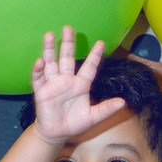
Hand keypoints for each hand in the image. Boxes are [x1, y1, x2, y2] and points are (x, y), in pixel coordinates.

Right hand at [31, 27, 125, 145]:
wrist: (56, 134)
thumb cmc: (74, 124)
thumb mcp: (93, 117)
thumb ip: (106, 109)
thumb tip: (123, 103)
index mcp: (80, 84)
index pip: (89, 67)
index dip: (95, 55)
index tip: (100, 42)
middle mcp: (67, 80)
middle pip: (66, 58)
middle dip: (67, 43)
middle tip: (68, 28)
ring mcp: (53, 84)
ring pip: (51, 63)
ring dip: (49, 49)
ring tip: (49, 35)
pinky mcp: (42, 91)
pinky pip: (39, 78)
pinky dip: (38, 70)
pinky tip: (40, 61)